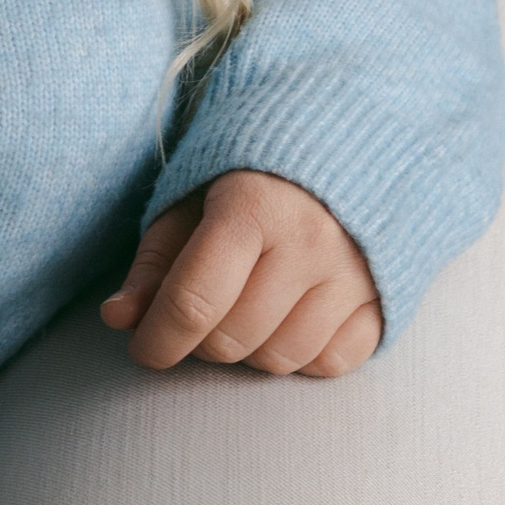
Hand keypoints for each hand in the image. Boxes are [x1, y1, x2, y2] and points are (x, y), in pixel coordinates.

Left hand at [100, 168, 381, 378]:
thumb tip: (118, 319)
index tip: (143, 349)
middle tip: (200, 311)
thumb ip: (154, 260)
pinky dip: (301, 355)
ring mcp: (355, 274)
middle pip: (232, 338)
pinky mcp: (386, 298)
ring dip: (249, 349)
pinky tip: (289, 318)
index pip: (194, 301)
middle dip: (199, 339)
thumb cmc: (254, 171)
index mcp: (254, 206)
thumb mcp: (192, 197)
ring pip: (279, 359)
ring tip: (244, 307)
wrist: (350, 140)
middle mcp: (311, 242)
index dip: (157, 339)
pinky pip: (330, 364)